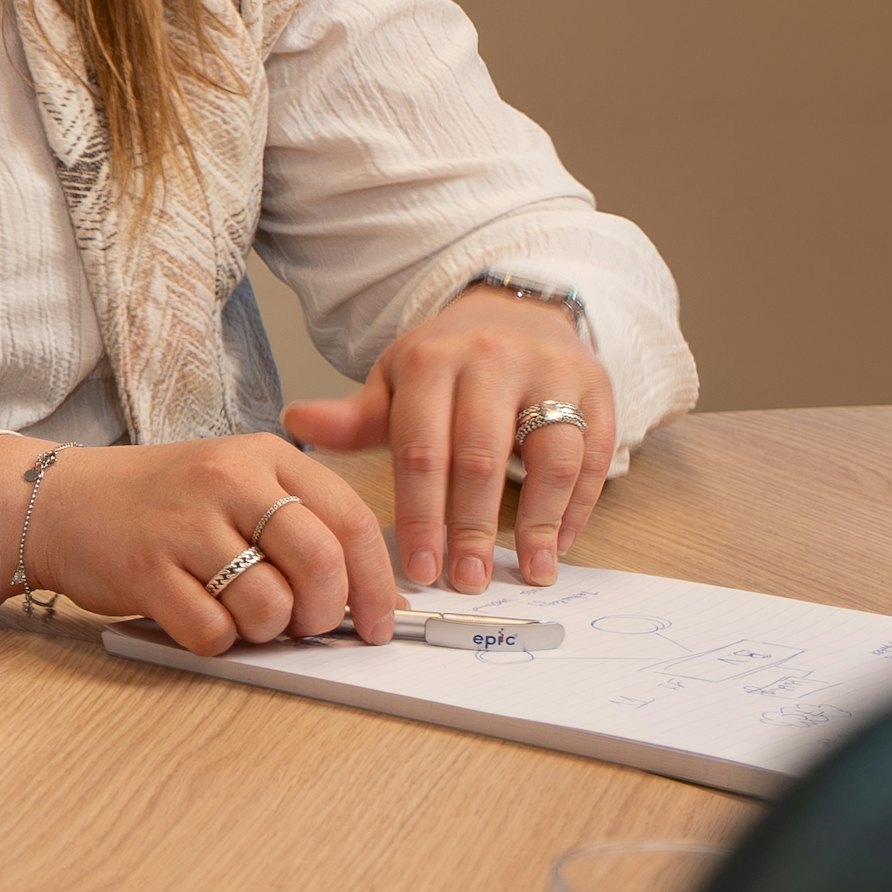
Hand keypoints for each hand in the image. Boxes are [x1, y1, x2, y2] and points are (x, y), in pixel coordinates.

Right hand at [0, 431, 397, 656]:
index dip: (376, 581)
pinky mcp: (145, 569)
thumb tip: (370, 595)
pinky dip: (214, 641)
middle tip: (306, 624)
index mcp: (263, 456)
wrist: (62, 501)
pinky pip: (212, 633)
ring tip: (238, 613)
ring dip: (265, 630)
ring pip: (270, 607)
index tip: (384, 619)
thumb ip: (301, 524)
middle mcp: (228, 482)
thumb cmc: (160, 501)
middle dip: (327, 614)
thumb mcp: (236, 482)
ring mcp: (184, 524)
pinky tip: (195, 616)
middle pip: (320, 565)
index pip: (351, 519)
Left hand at [283, 290, 614, 591]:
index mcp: (433, 361)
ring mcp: (551, 373)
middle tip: (468, 581)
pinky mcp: (596, 388)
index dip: (421, 513)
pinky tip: (560, 541)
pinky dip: (579, 503)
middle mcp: (494, 361)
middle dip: (473, 527)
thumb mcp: (396, 380)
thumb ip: (353, 416)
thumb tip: (294, 423)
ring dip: (540, 520)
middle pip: (482, 456)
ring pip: (551, 455)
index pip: (422, 448)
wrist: (516, 310)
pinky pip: (594, 454)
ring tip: (532, 570)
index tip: (420, 568)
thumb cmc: (448, 361)